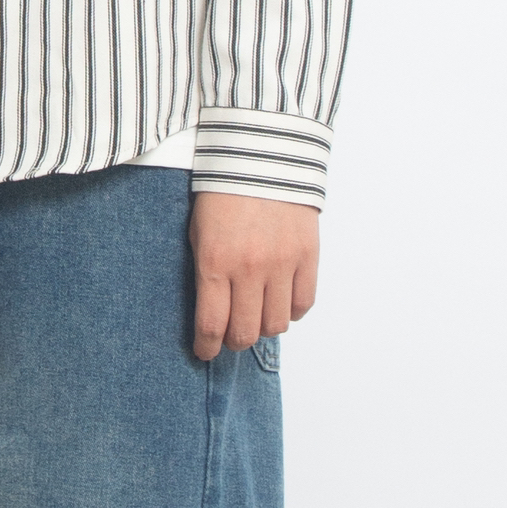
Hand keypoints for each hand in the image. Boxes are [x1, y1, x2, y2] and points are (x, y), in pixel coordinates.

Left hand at [190, 193, 318, 361]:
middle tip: (231, 335)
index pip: (212, 325)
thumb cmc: (222, 194)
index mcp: (215, 262)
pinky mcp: (307, 255)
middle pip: (245, 332)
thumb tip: (212, 314)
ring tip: (256, 315)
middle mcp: (250, 268)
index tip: (205, 351)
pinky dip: (291, 311)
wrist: (263, 155)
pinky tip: (281, 302)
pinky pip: (303, 304)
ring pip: (276, 324)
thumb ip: (205, 274)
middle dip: (234, 341)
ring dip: (264, 326)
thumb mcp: (199, 233)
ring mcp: (282, 263)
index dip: (207, 347)